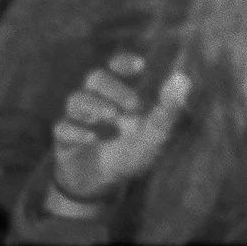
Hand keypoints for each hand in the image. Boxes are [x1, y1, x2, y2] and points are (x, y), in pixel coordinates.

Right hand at [47, 56, 191, 203]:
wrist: (101, 184)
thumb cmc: (130, 154)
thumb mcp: (154, 136)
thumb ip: (167, 110)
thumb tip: (184, 79)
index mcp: (117, 95)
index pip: (114, 67)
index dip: (123, 62)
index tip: (141, 66)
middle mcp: (95, 101)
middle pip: (94, 78)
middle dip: (114, 87)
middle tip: (134, 104)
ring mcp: (77, 119)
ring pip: (75, 99)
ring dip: (94, 104)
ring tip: (112, 117)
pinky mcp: (64, 139)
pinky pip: (62, 128)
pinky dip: (76, 131)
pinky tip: (93, 138)